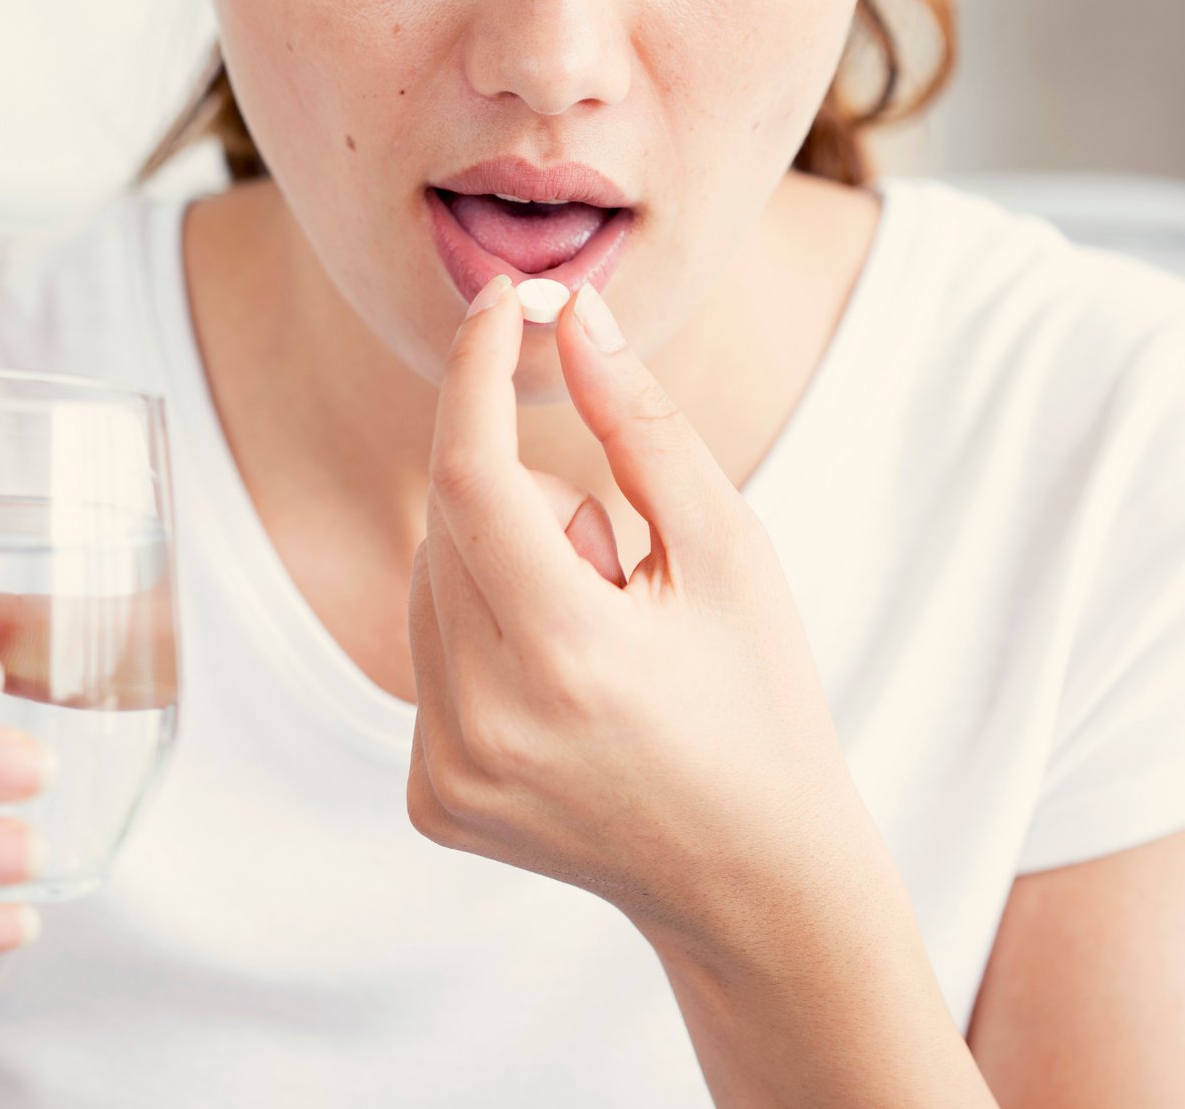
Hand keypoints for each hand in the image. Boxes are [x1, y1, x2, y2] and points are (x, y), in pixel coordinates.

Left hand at [405, 275, 862, 953]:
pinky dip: (482, 639)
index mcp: (566, 657)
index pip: (469, 475)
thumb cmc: (759, 701)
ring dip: (500, 570)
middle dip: (523, 502)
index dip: (475, 373)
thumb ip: (643, 427)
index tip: (501, 303)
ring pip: (429, 585)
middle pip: (448, 525)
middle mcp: (485, 723)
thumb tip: (571, 317)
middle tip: (617, 568)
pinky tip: (565, 695)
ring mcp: (447, 772)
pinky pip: (425, 659)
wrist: (752, 881)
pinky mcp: (429, 800)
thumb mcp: (731, 553)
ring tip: (599, 641)